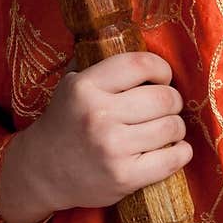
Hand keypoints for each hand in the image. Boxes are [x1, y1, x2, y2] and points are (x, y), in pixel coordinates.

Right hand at [0, 51, 192, 222]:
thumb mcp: (71, 85)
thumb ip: (102, 64)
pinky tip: (172, 149)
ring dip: (176, 127)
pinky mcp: (125, 177)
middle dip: (173, 100)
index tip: (162, 78)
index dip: (161, 69)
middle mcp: (98, 115)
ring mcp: (112, 148)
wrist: (41, 171)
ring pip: (172, 127)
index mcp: (85, 87)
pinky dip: (181, 152)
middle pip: (164, 98)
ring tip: (165, 128)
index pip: (140, 64)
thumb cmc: (66, 123)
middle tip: (165, 107)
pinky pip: (173, 158)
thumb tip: (141, 44)